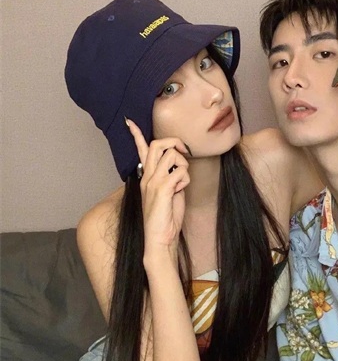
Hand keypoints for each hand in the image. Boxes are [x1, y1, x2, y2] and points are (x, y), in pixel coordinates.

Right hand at [127, 119, 189, 266]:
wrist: (159, 239)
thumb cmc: (166, 218)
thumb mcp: (169, 193)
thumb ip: (171, 177)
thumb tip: (180, 168)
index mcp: (146, 176)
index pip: (140, 150)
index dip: (136, 134)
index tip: (130, 122)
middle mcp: (147, 176)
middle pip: (157, 144)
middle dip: (174, 142)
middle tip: (184, 152)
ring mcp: (153, 181)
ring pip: (172, 156)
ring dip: (184, 165)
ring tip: (181, 182)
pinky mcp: (162, 189)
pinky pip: (180, 172)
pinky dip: (185, 180)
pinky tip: (180, 191)